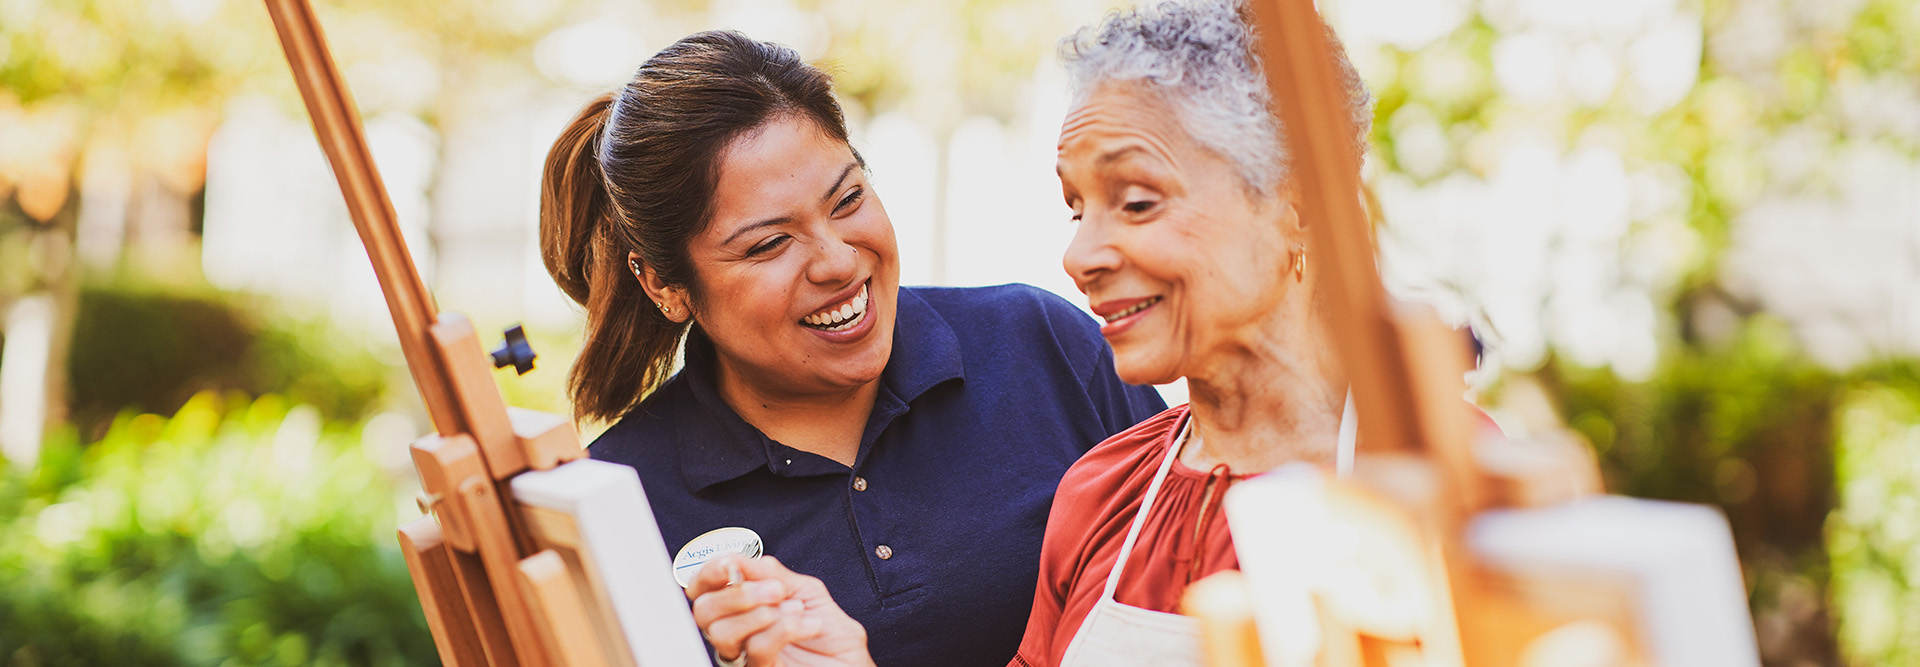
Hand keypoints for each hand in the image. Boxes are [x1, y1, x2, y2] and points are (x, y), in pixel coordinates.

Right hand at [687, 554, 875, 666]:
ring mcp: (745, 656)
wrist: (852, 663)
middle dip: (737, 593)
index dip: (709, 573)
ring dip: (758, 612)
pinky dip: (783, 629)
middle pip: (703, 611)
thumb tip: (739, 559)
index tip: (731, 564)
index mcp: (742, 608)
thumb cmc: (829, 633)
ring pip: (721, 632)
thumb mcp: (804, 591)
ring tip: (793, 608)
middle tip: (775, 589)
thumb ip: (771, 574)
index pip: (703, 590)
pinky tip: (807, 625)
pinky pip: (755, 648)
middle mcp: (737, 633)